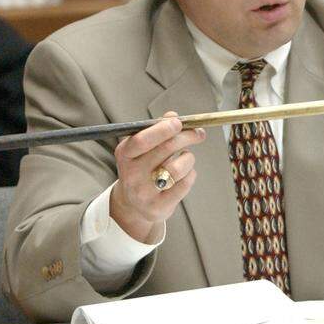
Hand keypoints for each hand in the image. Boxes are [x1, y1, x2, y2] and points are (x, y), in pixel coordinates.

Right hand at [109, 111, 206, 241]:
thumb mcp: (142, 149)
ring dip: (188, 158)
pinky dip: (190, 174)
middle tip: (198, 133)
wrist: (135, 206)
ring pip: (177, 168)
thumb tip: (172, 116)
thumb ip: (156, 130)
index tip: (179, 122)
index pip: (142, 140)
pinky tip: (185, 174)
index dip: (162, 129)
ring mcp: (144, 193)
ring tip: (186, 158)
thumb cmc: (143, 170)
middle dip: (186, 137)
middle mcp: (131, 175)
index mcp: (125, 155)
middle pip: (165, 150)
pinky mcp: (158, 207)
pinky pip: (185, 184)